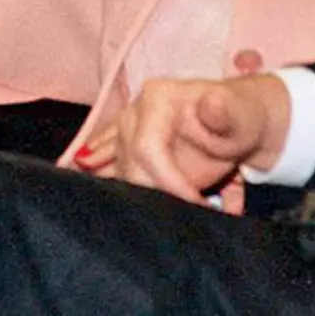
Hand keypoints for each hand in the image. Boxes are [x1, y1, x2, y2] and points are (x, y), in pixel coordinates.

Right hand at [73, 75, 288, 201]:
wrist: (238, 120)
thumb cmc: (239, 116)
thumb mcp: (239, 113)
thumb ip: (224, 111)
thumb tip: (212, 104)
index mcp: (156, 98)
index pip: (146, 148)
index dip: (168, 181)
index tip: (197, 203)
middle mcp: (132, 114)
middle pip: (126, 164)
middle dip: (153, 194)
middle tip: (184, 214)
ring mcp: (125, 130)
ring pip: (113, 169)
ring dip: (127, 193)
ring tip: (141, 217)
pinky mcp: (125, 147)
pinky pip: (103, 162)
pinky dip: (96, 174)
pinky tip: (75, 177)